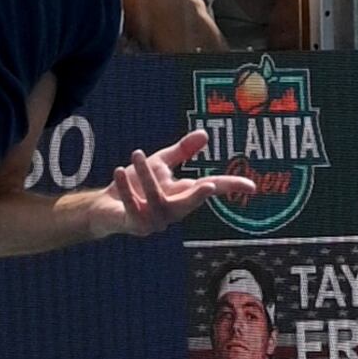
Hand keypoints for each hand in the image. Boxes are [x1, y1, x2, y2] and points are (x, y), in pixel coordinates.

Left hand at [105, 130, 266, 234]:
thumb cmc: (136, 186)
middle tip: (211, 185)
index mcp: (182, 195)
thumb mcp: (161, 164)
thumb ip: (182, 151)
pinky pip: (132, 205)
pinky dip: (125, 187)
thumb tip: (205, 133)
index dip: (231, 187)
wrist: (105, 208)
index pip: (211, 190)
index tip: (252, 186)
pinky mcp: (134, 224)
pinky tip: (120, 171)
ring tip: (136, 153)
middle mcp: (172, 211)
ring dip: (147, 175)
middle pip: (190, 203)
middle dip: (199, 196)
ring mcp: (154, 221)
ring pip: (155, 198)